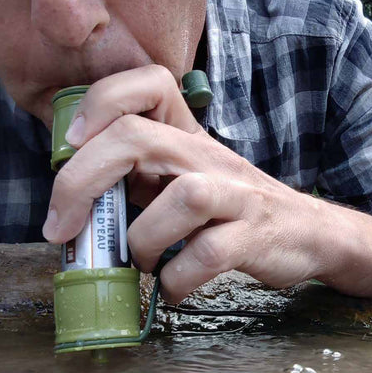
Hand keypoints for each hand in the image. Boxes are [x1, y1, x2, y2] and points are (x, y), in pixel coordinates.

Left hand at [42, 65, 329, 302]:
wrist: (309, 234)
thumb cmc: (235, 209)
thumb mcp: (187, 177)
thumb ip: (140, 176)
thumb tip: (72, 200)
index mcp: (188, 136)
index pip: (148, 85)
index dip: (100, 104)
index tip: (67, 148)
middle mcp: (209, 156)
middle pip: (138, 138)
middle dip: (81, 182)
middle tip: (62, 229)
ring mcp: (236, 195)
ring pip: (182, 197)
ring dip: (141, 240)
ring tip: (139, 263)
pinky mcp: (254, 236)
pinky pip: (208, 254)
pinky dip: (177, 279)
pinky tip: (172, 288)